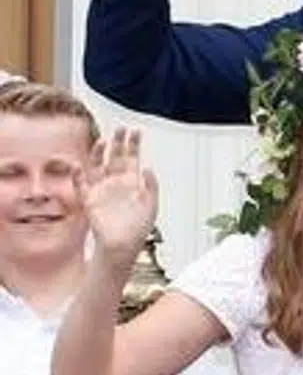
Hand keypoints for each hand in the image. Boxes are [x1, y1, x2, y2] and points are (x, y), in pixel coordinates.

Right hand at [77, 128, 158, 268]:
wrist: (123, 245)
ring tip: (103, 142)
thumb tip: (148, 168)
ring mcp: (101, 190)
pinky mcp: (89, 201)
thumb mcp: (151, 205)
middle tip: (121, 129)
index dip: (133, 145)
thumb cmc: (138, 228)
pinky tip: (79, 166)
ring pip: (97, 166)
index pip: (132, 158)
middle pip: (115, 157)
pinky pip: (81, 185)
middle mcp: (116, 183)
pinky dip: (78, 175)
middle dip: (118, 143)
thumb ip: (151, 186)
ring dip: (99, 154)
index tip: (136, 131)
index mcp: (132, 182)